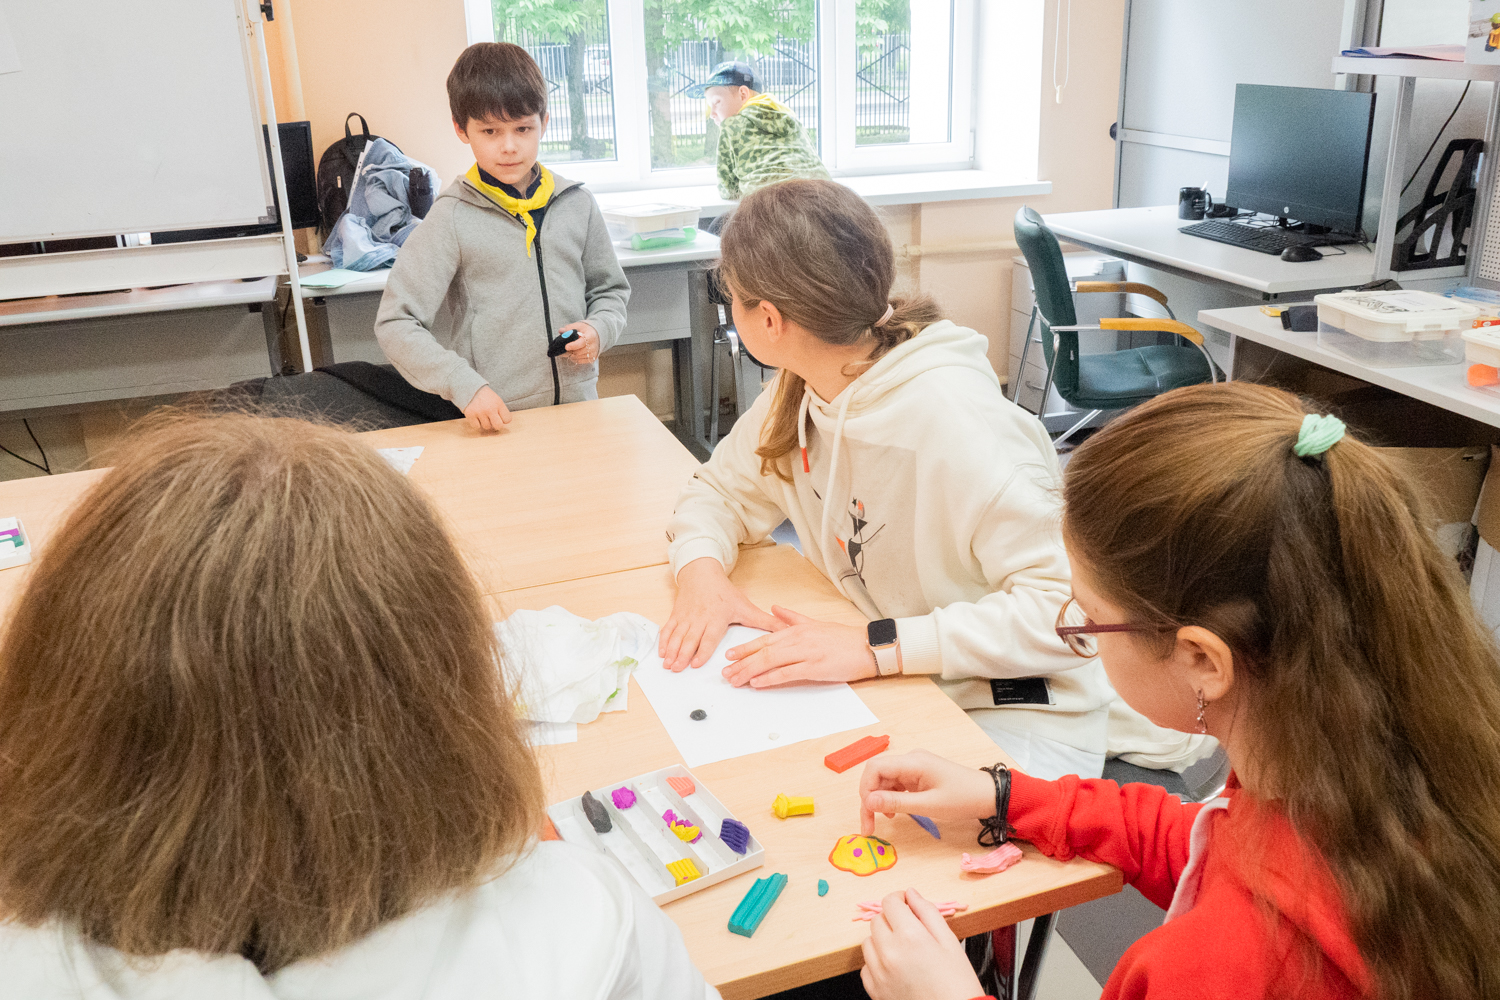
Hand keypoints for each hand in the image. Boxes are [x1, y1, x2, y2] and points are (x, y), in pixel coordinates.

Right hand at [463, 385, 512, 431]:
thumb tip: (501, 426)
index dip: (504, 419)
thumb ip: (502, 412)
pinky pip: (476, 426)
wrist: (471, 389)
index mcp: (499, 403)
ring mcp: (480, 412)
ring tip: (483, 415)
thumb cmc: (486, 398)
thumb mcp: (497, 400)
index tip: (500, 416)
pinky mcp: (470, 414)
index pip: (507, 419)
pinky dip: (476, 423)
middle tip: (493, 421)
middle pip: (498, 426)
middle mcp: (490, 408)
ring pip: (486, 427)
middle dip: (496, 425)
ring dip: (485, 423)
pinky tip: (476, 417)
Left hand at [561, 321, 599, 363]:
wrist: (597, 335)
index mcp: (590, 336)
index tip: (566, 346)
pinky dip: (574, 358)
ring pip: (578, 357)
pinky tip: (573, 353)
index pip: (581, 343)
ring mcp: (593, 353)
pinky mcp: (592, 358)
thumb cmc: (586, 330)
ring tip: (568, 350)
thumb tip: (561, 330)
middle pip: (578, 352)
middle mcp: (593, 346)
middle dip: (569, 351)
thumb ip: (569, 328)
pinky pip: (579, 361)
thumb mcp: (578, 326)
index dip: (573, 345)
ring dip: (571, 355)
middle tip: (563, 348)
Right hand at [659, 557, 783, 670]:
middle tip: (676, 668)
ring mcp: (686, 617)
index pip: (708, 637)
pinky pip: (668, 629)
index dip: (702, 650)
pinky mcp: (676, 615)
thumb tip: (785, 630)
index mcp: (716, 617)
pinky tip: (661, 653)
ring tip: (667, 664)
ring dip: (672, 651)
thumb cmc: (723, 592)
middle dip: (682, 655)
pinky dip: (664, 641)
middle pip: (690, 639)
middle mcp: (699, 618)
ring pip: (677, 636)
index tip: (696, 663)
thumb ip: (764, 621)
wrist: (701, 573)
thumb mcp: (745, 606)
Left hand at [722, 606, 876, 687]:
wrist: (867, 646)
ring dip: (750, 671)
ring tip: (736, 680)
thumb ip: (792, 618)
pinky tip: (757, 683)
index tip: (729, 655)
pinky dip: (770, 678)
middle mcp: (798, 639)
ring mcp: (806, 653)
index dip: (745, 647)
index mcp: (797, 630)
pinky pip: (787, 673)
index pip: (765, 638)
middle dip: (742, 662)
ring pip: (770, 660)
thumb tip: (775, 608)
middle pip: (763, 650)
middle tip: (726, 672)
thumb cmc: (843, 638)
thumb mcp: (815, 623)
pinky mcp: (815, 667)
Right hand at [858, 749, 997, 835]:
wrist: (988, 795)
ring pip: (885, 780)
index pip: (874, 768)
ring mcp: (915, 767)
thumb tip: (868, 801)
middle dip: (869, 798)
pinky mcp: (919, 775)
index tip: (868, 813)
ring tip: (883, 820)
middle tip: (869, 825)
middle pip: (877, 774)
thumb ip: (897, 802)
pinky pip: (896, 783)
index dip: (865, 790)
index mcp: (913, 762)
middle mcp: (911, 760)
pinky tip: (894, 812)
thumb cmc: (963, 798)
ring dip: (880, 800)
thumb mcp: (929, 805)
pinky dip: (891, 798)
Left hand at [860, 889, 983, 999]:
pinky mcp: (875, 991)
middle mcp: (889, 953)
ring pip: (868, 942)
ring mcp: (879, 973)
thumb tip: (911, 894)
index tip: (907, 904)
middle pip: (877, 920)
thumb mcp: (950, 942)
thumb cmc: (957, 983)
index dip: (899, 898)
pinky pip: (866, 966)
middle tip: (909, 928)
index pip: (890, 902)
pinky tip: (895, 967)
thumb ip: (928, 912)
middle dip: (891, 918)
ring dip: (881, 939)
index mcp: (910, 937)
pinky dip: (877, 962)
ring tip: (903, 949)